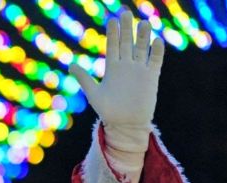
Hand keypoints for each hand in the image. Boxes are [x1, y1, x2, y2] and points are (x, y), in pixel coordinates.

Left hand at [70, 10, 163, 147]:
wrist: (125, 124)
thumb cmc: (108, 111)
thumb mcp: (94, 93)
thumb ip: (84, 78)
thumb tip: (71, 65)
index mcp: (112, 68)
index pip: (113, 46)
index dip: (112, 33)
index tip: (112, 19)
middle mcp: (126, 66)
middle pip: (127, 43)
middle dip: (126, 29)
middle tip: (126, 13)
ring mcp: (139, 70)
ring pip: (142, 49)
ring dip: (143, 36)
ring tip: (143, 23)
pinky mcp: (151, 77)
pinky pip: (155, 61)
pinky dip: (156, 51)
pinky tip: (156, 41)